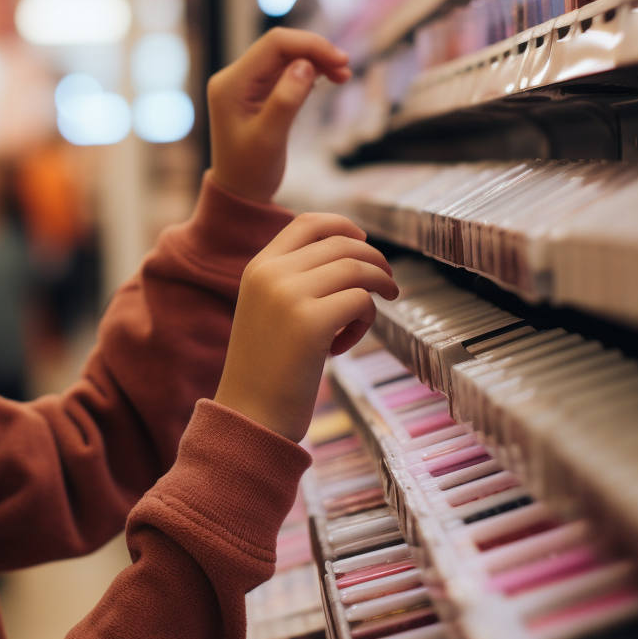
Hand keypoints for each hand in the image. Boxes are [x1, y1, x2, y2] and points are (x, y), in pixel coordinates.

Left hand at [207, 28, 351, 204]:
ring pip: (286, 57)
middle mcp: (235, 77)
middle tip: (346, 71)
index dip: (310, 46)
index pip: (274, 45)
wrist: (239, 193)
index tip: (341, 61)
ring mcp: (246, 83)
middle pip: (281, 47)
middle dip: (315, 52)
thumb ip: (285, 101)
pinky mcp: (258, 92)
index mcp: (230, 84)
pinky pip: (286, 71)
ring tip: (343, 76)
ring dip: (315, 61)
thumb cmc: (250, 171)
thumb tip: (305, 65)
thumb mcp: (269, 139)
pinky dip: (309, 71)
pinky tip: (329, 80)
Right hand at [213, 213, 396, 441]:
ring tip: (367, 317)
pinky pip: (360, 301)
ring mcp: (288, 295)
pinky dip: (364, 320)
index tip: (363, 243)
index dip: (343, 227)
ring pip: (356, 268)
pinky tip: (343, 345)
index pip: (307, 223)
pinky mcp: (310, 323)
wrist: (249, 415)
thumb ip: (295, 281)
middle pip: (341, 244)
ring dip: (376, 290)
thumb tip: (352, 257)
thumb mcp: (268, 311)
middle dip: (374, 261)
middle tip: (388, 287)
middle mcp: (271, 273)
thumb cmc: (266, 369)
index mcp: (258, 268)